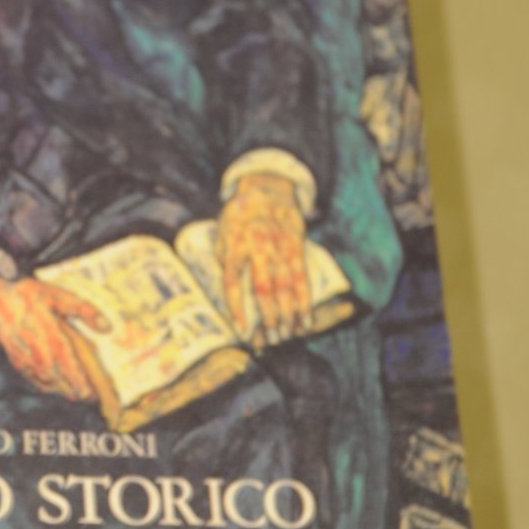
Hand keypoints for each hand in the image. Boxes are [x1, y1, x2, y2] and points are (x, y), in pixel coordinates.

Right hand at [0, 274, 108, 401]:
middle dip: (68, 384)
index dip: (74, 371)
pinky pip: (29, 375)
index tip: (87, 386)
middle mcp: (31, 339)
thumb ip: (82, 308)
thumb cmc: (28, 295)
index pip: (61, 350)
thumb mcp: (55, 294)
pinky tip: (54, 389)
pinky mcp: (14, 357)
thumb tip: (107, 327)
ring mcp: (21, 350)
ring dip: (57, 387)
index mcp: (43, 322)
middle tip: (86, 396)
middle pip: (52, 368)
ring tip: (74, 395)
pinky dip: (42, 385)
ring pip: (40, 375)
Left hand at [215, 172, 312, 343]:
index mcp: (235, 246)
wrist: (267, 189)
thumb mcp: (222, 233)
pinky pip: (302, 278)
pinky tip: (305, 318)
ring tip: (288, 335)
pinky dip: (305, 300)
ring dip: (288, 314)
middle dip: (268, 317)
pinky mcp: (297, 248)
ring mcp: (280, 248)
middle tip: (271, 339)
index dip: (235, 308)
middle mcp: (258, 248)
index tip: (241, 330)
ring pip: (285, 287)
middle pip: (263, 288)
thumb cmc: (239, 216)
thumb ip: (223, 259)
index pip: (232, 281)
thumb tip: (223, 291)